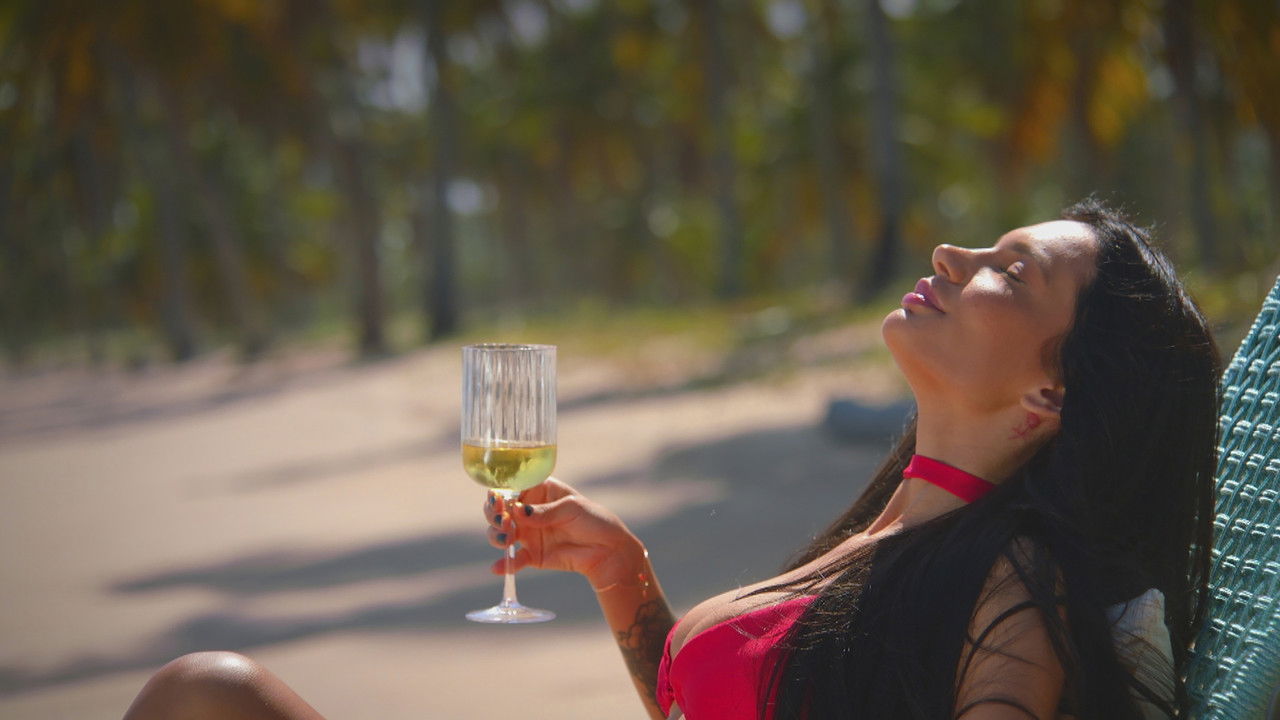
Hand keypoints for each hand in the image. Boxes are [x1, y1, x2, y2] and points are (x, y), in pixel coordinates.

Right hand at [483, 477, 643, 588]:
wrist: (608, 550)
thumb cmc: (594, 519)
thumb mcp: (572, 508)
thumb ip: (545, 512)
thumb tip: (518, 511)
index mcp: (538, 491)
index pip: (511, 488)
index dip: (500, 493)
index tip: (498, 500)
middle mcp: (528, 511)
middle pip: (499, 510)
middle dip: (494, 514)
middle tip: (503, 521)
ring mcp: (527, 533)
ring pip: (500, 533)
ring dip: (496, 536)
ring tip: (507, 540)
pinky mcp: (531, 555)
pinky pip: (513, 560)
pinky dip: (504, 564)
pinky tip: (498, 567)